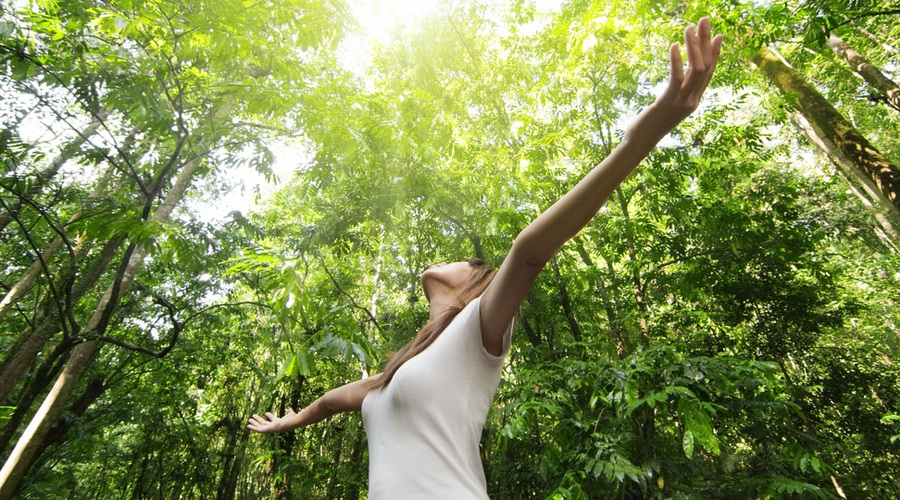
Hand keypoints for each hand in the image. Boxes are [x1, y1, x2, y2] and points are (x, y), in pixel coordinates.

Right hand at [247, 408, 296, 433]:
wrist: (291, 423)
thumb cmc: (292, 419)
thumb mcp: (291, 414)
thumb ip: (290, 412)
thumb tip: (290, 409)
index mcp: (279, 422)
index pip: (272, 419)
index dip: (269, 416)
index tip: (266, 413)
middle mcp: (273, 426)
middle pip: (264, 423)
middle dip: (259, 420)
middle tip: (253, 416)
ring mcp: (270, 429)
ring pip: (260, 426)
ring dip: (254, 423)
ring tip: (249, 419)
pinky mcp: (267, 430)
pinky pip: (258, 429)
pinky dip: (253, 427)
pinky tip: (248, 425)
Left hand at [630, 17, 723, 139]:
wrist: (639, 142)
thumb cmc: (649, 123)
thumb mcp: (667, 104)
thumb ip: (676, 91)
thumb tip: (679, 78)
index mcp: (694, 100)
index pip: (709, 73)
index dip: (715, 53)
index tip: (718, 35)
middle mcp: (692, 100)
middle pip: (706, 66)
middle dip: (706, 41)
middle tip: (705, 20)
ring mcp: (682, 102)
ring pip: (696, 69)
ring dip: (693, 46)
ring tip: (688, 28)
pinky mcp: (668, 102)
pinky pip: (677, 77)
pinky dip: (676, 60)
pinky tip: (673, 46)